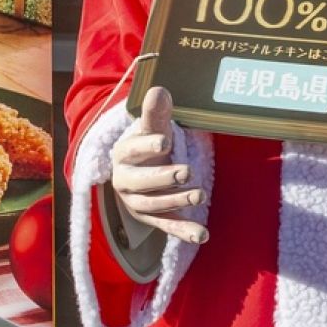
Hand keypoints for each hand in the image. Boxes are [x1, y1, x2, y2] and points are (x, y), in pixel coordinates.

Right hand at [110, 86, 207, 245]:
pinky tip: (203, 235)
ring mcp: (137, 202)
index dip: (148, 146)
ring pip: (153, 206)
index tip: (165, 141)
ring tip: (200, 195)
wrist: (142, 168)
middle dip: (164, 178)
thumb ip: (155, 113)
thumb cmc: (150, 144)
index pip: (132, 150)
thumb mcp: (152, 128)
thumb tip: (159, 91)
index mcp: (124, 154)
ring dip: (176, 202)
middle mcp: (125, 181)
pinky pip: (166, 226)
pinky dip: (183, 231)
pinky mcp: (152, 219)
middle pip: (141, 183)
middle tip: (187, 172)